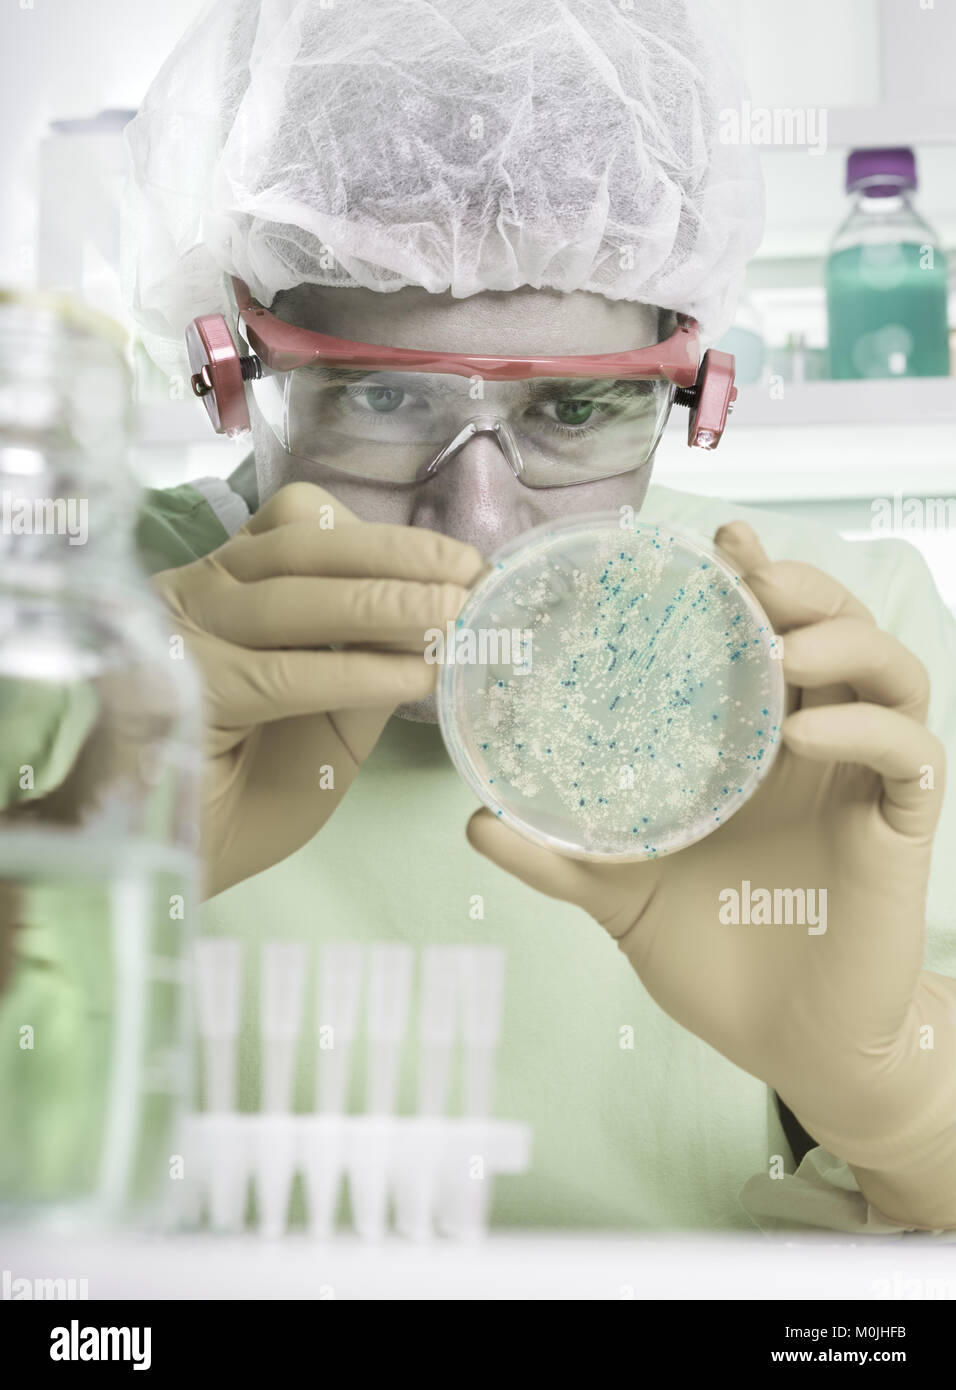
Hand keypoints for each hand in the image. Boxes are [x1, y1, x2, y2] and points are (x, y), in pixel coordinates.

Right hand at [153, 482, 483, 896]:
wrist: (180, 865)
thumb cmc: (251, 792)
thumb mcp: (331, 721)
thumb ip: (370, 668)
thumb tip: (441, 621)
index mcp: (228, 585)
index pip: (298, 525)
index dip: (381, 538)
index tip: (459, 561)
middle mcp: (197, 594)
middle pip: (301, 546)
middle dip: (396, 558)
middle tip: (469, 577)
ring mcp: (180, 637)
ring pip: (290, 597)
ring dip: (384, 604)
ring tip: (455, 619)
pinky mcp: (179, 693)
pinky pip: (281, 674)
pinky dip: (356, 673)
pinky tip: (416, 679)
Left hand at [468, 522, 953, 1178]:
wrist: (788, 1045)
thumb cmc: (714, 956)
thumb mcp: (622, 895)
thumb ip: (558, 857)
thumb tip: (475, 818)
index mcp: (754, 744)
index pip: (767, 634)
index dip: (752, 578)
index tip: (714, 543)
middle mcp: (814, 747)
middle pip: (836, 628)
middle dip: (800, 588)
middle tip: (748, 580)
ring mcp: (861, 781)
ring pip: (890, 670)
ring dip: (841, 642)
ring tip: (781, 649)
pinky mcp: (899, 826)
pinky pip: (908, 752)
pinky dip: (863, 729)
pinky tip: (801, 736)